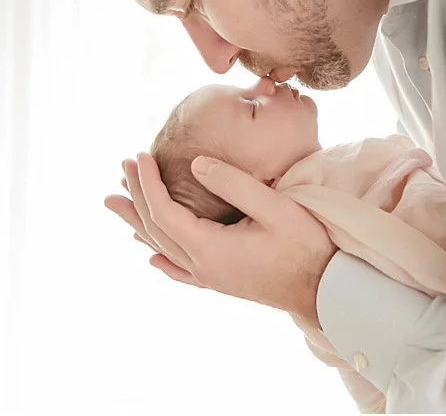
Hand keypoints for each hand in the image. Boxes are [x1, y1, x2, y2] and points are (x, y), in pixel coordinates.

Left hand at [104, 152, 337, 323]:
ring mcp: (211, 277)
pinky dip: (162, 257)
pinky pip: (181, 270)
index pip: (164, 211)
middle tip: (122, 166)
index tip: (139, 155)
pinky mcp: (222, 281)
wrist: (329, 291)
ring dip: (138, 221)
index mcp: (210, 248)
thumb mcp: (274, 208)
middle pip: (156, 228)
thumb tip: (195, 165)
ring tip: (116, 202)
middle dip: (136, 195)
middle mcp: (203, 267)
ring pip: (163, 247)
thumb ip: (234, 184)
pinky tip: (151, 254)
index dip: (148, 182)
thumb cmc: (307, 246)